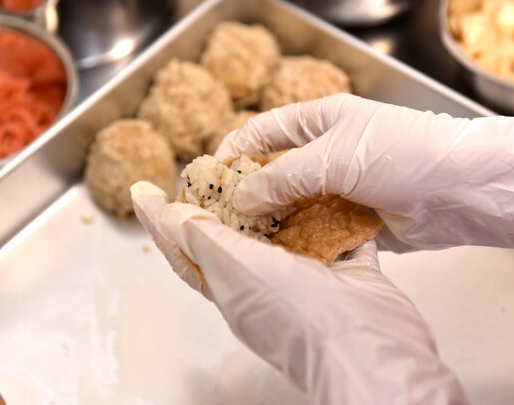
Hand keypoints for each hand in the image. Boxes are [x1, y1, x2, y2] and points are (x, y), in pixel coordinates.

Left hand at [131, 182, 466, 404]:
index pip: (185, 249)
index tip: (144, 191)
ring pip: (292, 229)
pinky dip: (338, 210)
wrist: (369, 349)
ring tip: (274, 164)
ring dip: (285, 199)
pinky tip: (334, 186)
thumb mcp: (237, 272)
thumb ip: (204, 240)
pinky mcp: (350, 271)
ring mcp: (310, 277)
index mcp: (231, 287)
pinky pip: (341, 232)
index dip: (161, 220)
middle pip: (240, 233)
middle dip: (227, 198)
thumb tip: (171, 216)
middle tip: (217, 164)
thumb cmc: (298, 320)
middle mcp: (267, 282)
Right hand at [216, 93, 513, 250]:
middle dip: (250, 196)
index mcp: (321, 120)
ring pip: (297, 208)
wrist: (470, 188)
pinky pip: (322, 233)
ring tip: (246, 247)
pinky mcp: (361, 221)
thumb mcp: (335, 155)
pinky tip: (284, 261)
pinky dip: (305, 245)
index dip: (233, 152)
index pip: (263, 132)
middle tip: (221, 222)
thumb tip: (240, 199)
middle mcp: (329, 152)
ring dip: (276, 226)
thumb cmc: (406, 152)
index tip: (207, 178)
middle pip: (276, 174)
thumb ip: (283, 177)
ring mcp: (345, 188)